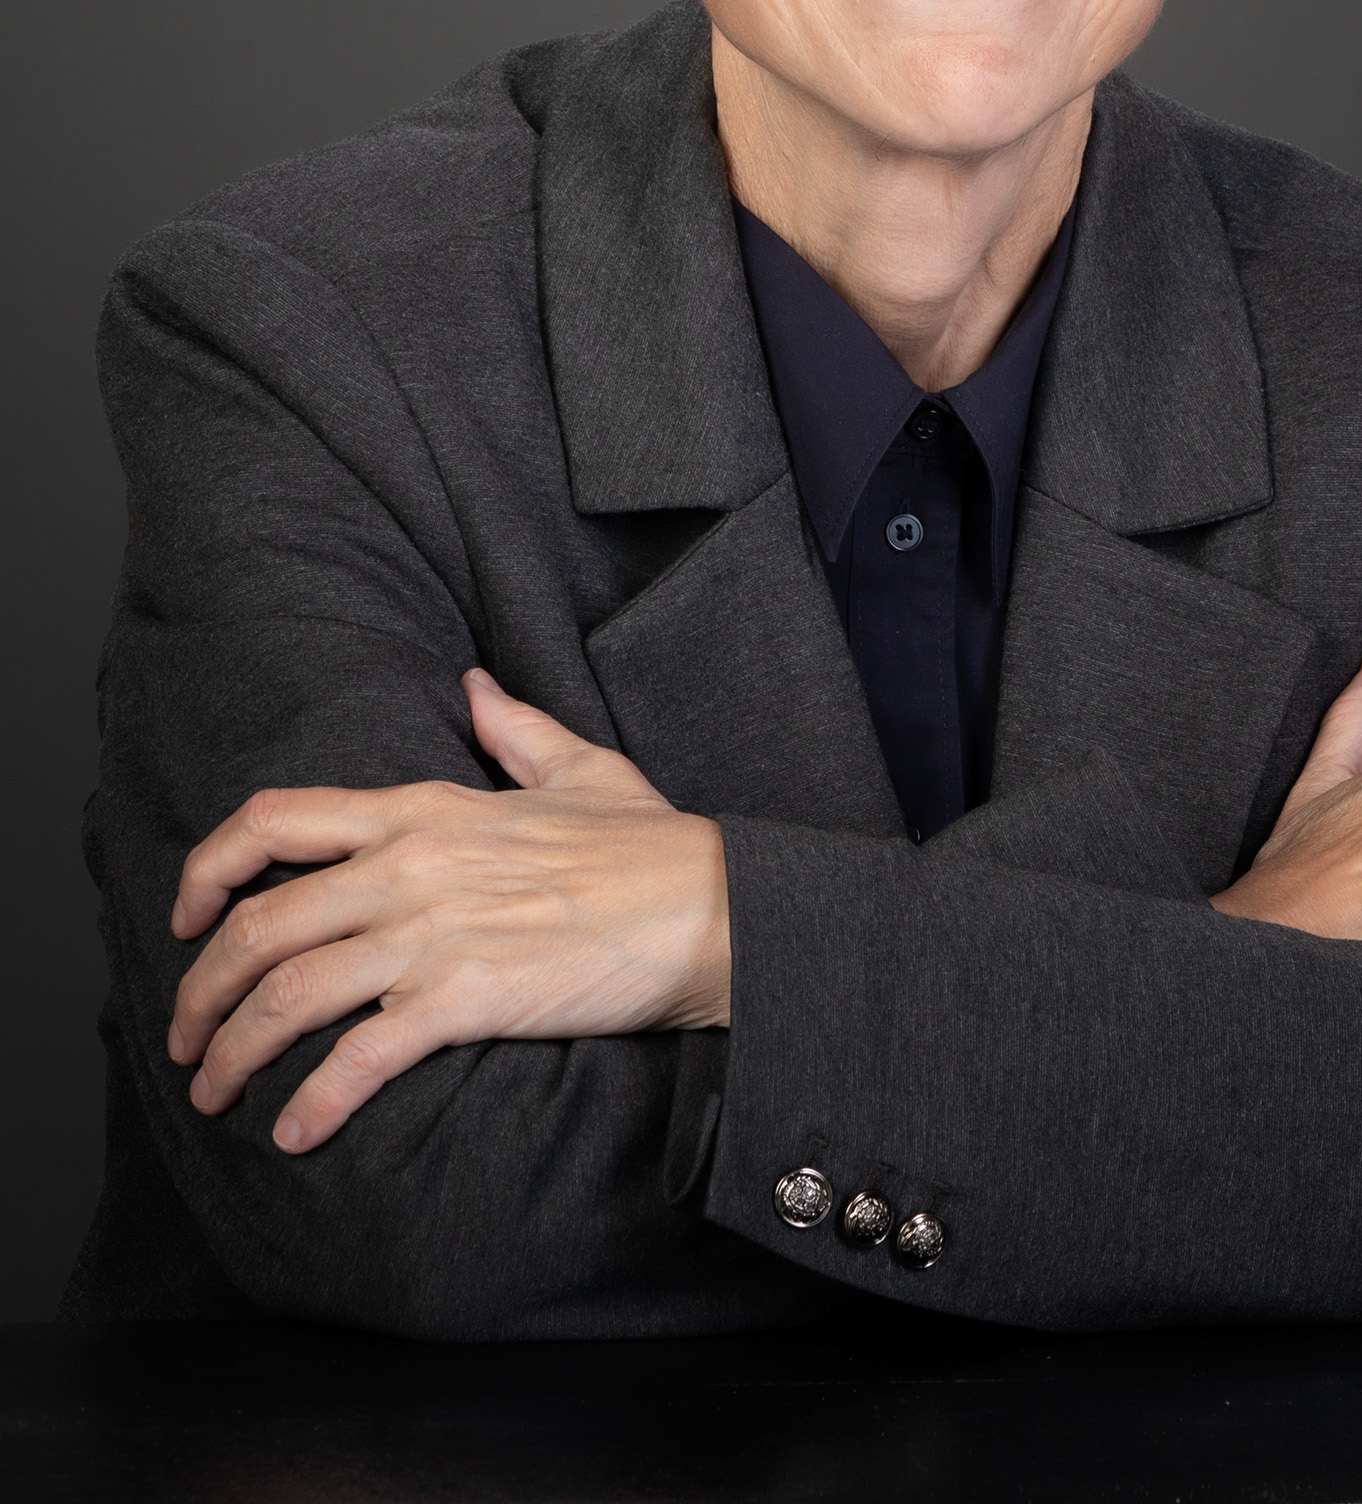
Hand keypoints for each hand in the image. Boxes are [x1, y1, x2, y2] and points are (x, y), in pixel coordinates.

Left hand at [167, 670, 729, 1152]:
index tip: (184, 916)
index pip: (274, 821)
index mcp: (425, 806)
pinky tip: (294, 1136)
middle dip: (197, 991)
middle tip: (185, 1038)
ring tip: (214, 1093)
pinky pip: (359, 1058)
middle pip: (257, 924)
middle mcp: (410, 864)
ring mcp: (433, 932)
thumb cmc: (653, 844)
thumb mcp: (579, 766)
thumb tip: (471, 687)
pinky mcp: (466, 998)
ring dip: (232, 1054)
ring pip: (287, 994)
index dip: (205, 869)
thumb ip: (513, 729)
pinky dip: (313, 1104)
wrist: (714, 906)